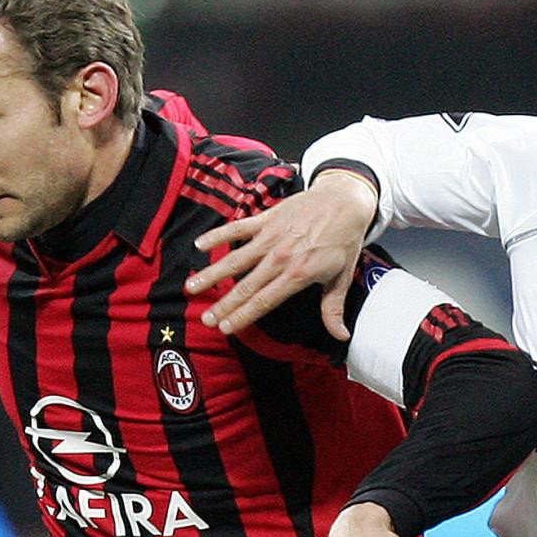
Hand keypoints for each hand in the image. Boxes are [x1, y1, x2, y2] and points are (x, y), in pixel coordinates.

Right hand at [186, 169, 376, 340]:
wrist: (345, 201)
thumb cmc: (344, 240)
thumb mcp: (342, 278)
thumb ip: (333, 309)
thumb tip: (341, 336)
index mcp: (298, 275)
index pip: (264, 301)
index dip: (243, 316)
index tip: (226, 328)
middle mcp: (280, 257)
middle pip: (245, 286)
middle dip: (223, 305)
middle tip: (206, 319)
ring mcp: (270, 237)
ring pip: (235, 260)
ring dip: (212, 274)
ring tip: (192, 287)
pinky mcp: (266, 219)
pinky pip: (238, 228)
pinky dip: (218, 235)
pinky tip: (199, 245)